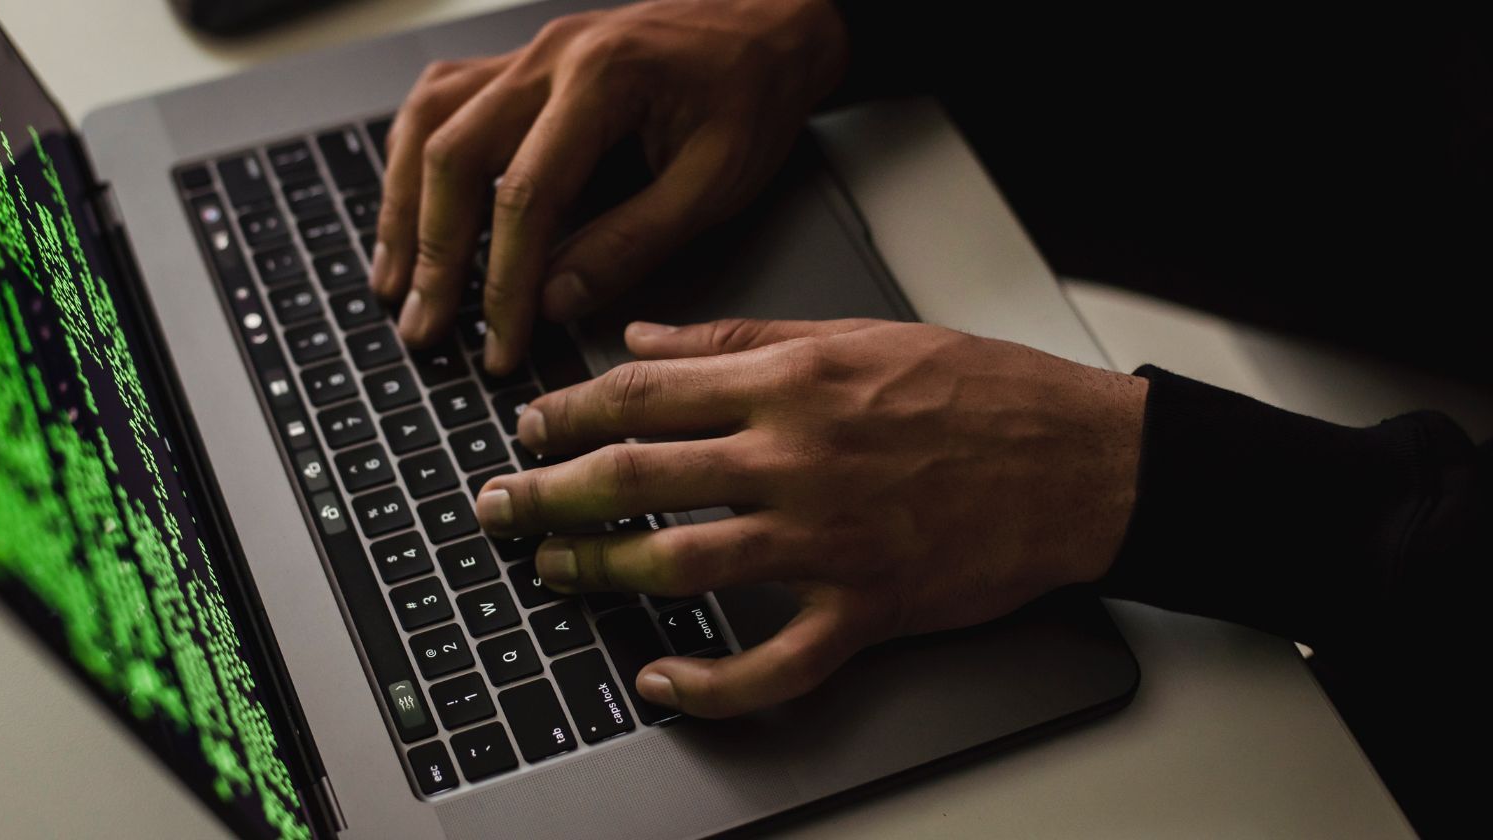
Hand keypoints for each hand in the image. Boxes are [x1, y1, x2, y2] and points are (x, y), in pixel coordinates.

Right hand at [371, 0, 849, 372]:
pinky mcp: (520, 64)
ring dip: (403, 206)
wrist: (767, 22)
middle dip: (434, 253)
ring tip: (395, 281)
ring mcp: (526, 54)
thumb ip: (633, 242)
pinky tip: (408, 207)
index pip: (527, 194)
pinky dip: (413, 159)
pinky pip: (441, 102)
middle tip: (426, 327)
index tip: (500, 342)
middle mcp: (548, 57)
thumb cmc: (751, 92)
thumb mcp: (715, 181)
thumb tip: (554, 301)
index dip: (505, 280)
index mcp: (603, 78)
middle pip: (454, 154)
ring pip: (428, 123)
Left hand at [474, 318, 1146, 716]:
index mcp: (791, 380)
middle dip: (550, 493)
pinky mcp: (866, 608)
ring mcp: (829, 539)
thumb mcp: (855, 334)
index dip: (567, 413)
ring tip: (553, 573)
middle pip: (638, 476)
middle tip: (498, 506)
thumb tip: (644, 337)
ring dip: (602, 573)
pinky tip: (661, 683)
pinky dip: (710, 683)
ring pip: (683, 564)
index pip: (644, 392)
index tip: (527, 428)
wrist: (1081, 461)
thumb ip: (738, 336)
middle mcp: (797, 456)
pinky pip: (774, 663)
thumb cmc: (979, 391)